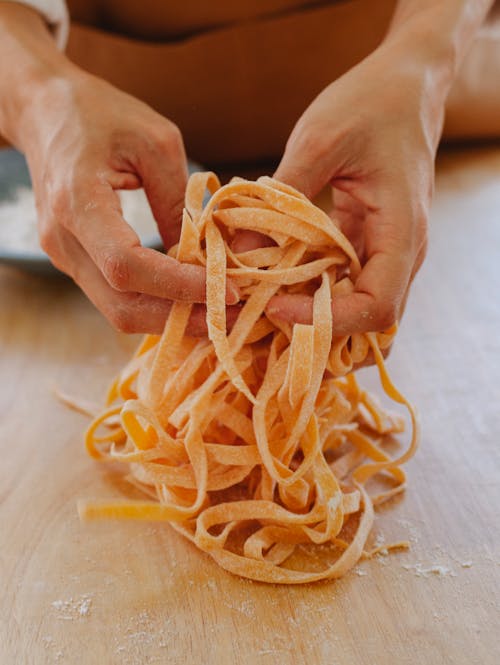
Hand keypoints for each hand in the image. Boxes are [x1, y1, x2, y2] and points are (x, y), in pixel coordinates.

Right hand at [22, 72, 238, 333]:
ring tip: (216, 311)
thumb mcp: (156, 143)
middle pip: (122, 305)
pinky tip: (187, 295)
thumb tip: (205, 254)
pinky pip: (115, 296)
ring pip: (118, 310)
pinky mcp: (73, 259)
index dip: (180, 286)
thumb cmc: (99, 113)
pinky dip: (154, 303)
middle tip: (230, 315)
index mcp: (77, 201)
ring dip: (169, 318)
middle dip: (180, 318)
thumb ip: (178, 201)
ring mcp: (63, 255)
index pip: (128, 266)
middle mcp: (63, 239)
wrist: (44, 111)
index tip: (227, 290)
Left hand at [266, 42, 443, 335]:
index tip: (275, 309)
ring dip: (317, 321)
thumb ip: (280, 199)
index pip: (376, 307)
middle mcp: (401, 253)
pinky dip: (314, 296)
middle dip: (320, 335)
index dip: (327, 321)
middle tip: (264, 326)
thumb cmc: (369, 104)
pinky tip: (276, 289)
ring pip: (359, 313)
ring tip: (265, 316)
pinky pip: (346, 287)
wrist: (405, 86)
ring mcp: (387, 253)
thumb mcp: (318, 141)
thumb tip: (237, 251)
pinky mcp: (368, 245)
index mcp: (401, 231)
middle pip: (371, 325)